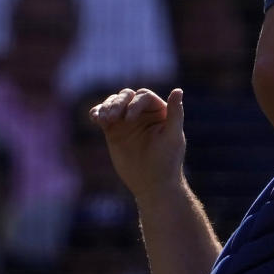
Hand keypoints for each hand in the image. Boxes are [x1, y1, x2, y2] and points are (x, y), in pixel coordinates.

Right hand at [90, 87, 185, 201]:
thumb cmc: (166, 161)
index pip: (143, 96)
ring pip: (113, 103)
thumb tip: (178, 90)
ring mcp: (126, 120)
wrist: (151, 184)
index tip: (129, 119)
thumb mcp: (173, 136)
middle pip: (126, 96)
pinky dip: (97, 113)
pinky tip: (94, 118)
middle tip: (111, 118)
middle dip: (117, 103)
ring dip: (106, 107)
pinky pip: (103, 116)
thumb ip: (176, 113)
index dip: (134, 103)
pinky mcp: (113, 130)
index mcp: (159, 110)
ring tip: (102, 119)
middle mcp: (142, 112)